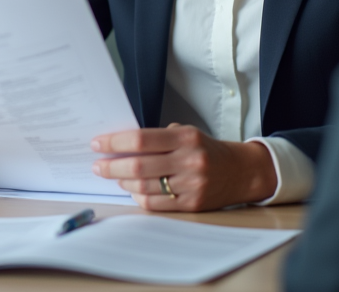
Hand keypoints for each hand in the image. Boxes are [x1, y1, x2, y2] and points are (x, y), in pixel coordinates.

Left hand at [90, 124, 276, 210]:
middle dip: (112, 166)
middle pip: (139, 165)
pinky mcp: (191, 204)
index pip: (141, 139)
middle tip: (98, 166)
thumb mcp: (187, 134)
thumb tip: (120, 145)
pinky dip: (138, 196)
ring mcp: (191, 185)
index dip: (115, 142)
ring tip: (114, 176)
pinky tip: (132, 189)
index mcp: (185, 138)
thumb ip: (158, 138)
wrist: (241, 172)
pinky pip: (155, 203)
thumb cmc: (206, 150)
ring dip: (123, 182)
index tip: (97, 144)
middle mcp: (188, 161)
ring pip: (144, 186)